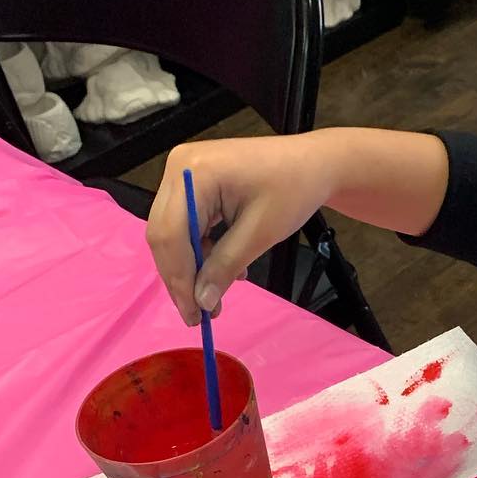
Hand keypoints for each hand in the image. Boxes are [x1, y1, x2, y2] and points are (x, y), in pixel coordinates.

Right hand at [146, 133, 335, 324]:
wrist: (312, 163)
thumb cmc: (293, 190)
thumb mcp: (261, 233)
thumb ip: (226, 266)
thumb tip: (202, 301)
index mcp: (192, 173)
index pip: (170, 234)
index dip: (178, 278)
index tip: (192, 314)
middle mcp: (178, 168)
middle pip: (164, 233)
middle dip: (181, 276)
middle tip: (198, 314)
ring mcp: (182, 172)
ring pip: (171, 231)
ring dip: (191, 266)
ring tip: (214, 295)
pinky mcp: (192, 182)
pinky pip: (185, 222)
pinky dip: (199, 249)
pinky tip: (221, 268)